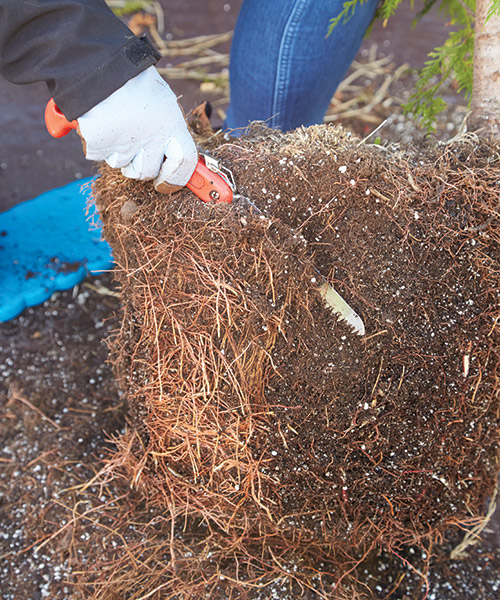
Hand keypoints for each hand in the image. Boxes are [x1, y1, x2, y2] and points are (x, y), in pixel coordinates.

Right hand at [77, 66, 197, 190]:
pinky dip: (99, 145)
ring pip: (123, 166)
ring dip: (119, 154)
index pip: (185, 163)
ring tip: (117, 127)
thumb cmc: (132, 82)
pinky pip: (100, 157)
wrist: (97, 65)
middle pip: (147, 172)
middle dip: (139, 165)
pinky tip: (102, 124)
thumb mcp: (162, 102)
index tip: (166, 184)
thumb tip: (176, 160)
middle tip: (134, 146)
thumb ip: (170, 131)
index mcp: (171, 125)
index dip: (176, 178)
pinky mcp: (100, 145)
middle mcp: (151, 138)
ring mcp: (124, 144)